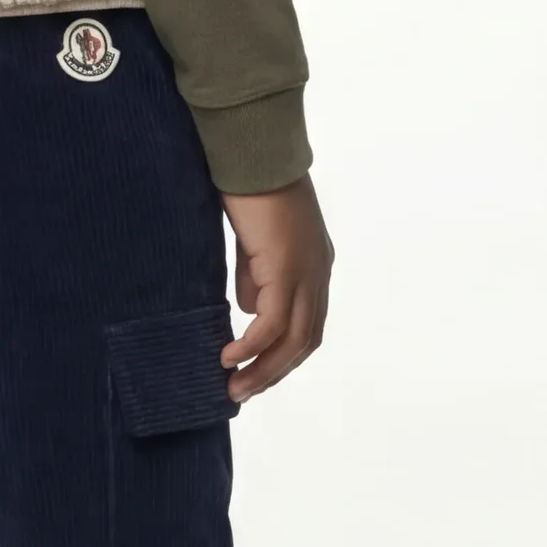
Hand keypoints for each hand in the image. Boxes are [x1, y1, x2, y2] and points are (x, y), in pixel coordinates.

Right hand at [220, 175, 331, 403]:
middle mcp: (317, 273)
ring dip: (263, 368)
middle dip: (273, 372)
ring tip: (233, 386)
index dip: (284, 354)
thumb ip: (255, 275)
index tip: (256, 373)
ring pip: (293, 339)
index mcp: (313, 264)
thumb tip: (246, 307)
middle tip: (241, 392)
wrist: (254, 153)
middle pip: (305, 340)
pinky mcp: (286, 269)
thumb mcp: (254, 242)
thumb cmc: (249, 187)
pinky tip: (229, 357)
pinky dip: (252, 346)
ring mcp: (306, 272)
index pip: (307, 323)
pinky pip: (271, 322)